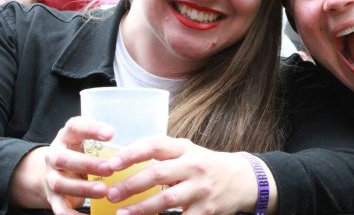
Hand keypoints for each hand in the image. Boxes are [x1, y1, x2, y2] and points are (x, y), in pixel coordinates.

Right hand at [43, 116, 115, 213]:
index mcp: (68, 136)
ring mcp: (51, 177)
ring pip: (61, 183)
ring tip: (104, 192)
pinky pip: (60, 209)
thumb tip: (140, 147)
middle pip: (63, 158)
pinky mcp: (53, 198)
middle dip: (87, 164)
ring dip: (83, 188)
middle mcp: (55, 155)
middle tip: (110, 169)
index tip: (111, 134)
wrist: (56, 172)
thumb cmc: (83, 153)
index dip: (92, 129)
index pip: (75, 126)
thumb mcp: (90, 142)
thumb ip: (106, 144)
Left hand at [103, 137, 271, 214]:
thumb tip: (125, 160)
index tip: (112, 164)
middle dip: (131, 185)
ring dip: (142, 209)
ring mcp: (201, 189)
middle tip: (112, 194)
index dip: (132, 153)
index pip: (155, 145)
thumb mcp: (188, 152)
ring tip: (122, 214)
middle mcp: (194, 166)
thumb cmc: (206, 165)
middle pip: (158, 174)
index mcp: (185, 149)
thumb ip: (163, 154)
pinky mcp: (207, 210)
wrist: (242, 179)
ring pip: (167, 200)